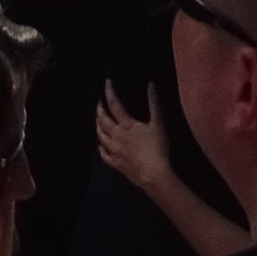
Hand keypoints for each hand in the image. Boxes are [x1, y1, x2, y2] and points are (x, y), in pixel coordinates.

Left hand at [96, 81, 175, 198]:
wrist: (153, 173)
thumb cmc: (157, 147)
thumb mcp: (158, 123)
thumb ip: (154, 104)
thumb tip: (151, 85)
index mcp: (126, 124)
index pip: (114, 104)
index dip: (109, 92)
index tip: (107, 83)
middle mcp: (116, 136)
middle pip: (103, 120)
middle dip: (100, 110)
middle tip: (99, 104)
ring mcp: (114, 151)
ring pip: (101, 137)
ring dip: (98, 127)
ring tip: (98, 122)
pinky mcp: (116, 164)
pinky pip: (104, 155)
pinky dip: (101, 149)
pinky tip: (100, 147)